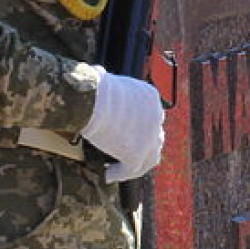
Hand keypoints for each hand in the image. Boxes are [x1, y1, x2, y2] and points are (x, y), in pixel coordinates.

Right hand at [81, 68, 164, 182]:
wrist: (93, 99)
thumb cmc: (93, 86)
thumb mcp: (107, 78)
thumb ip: (108, 82)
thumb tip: (96, 73)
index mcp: (150, 97)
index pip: (152, 117)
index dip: (140, 129)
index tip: (124, 136)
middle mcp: (156, 115)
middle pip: (156, 136)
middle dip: (143, 146)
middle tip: (126, 155)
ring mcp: (150, 135)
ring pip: (150, 157)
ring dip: (136, 164)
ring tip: (119, 170)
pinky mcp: (139, 152)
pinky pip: (132, 169)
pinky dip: (120, 174)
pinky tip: (108, 175)